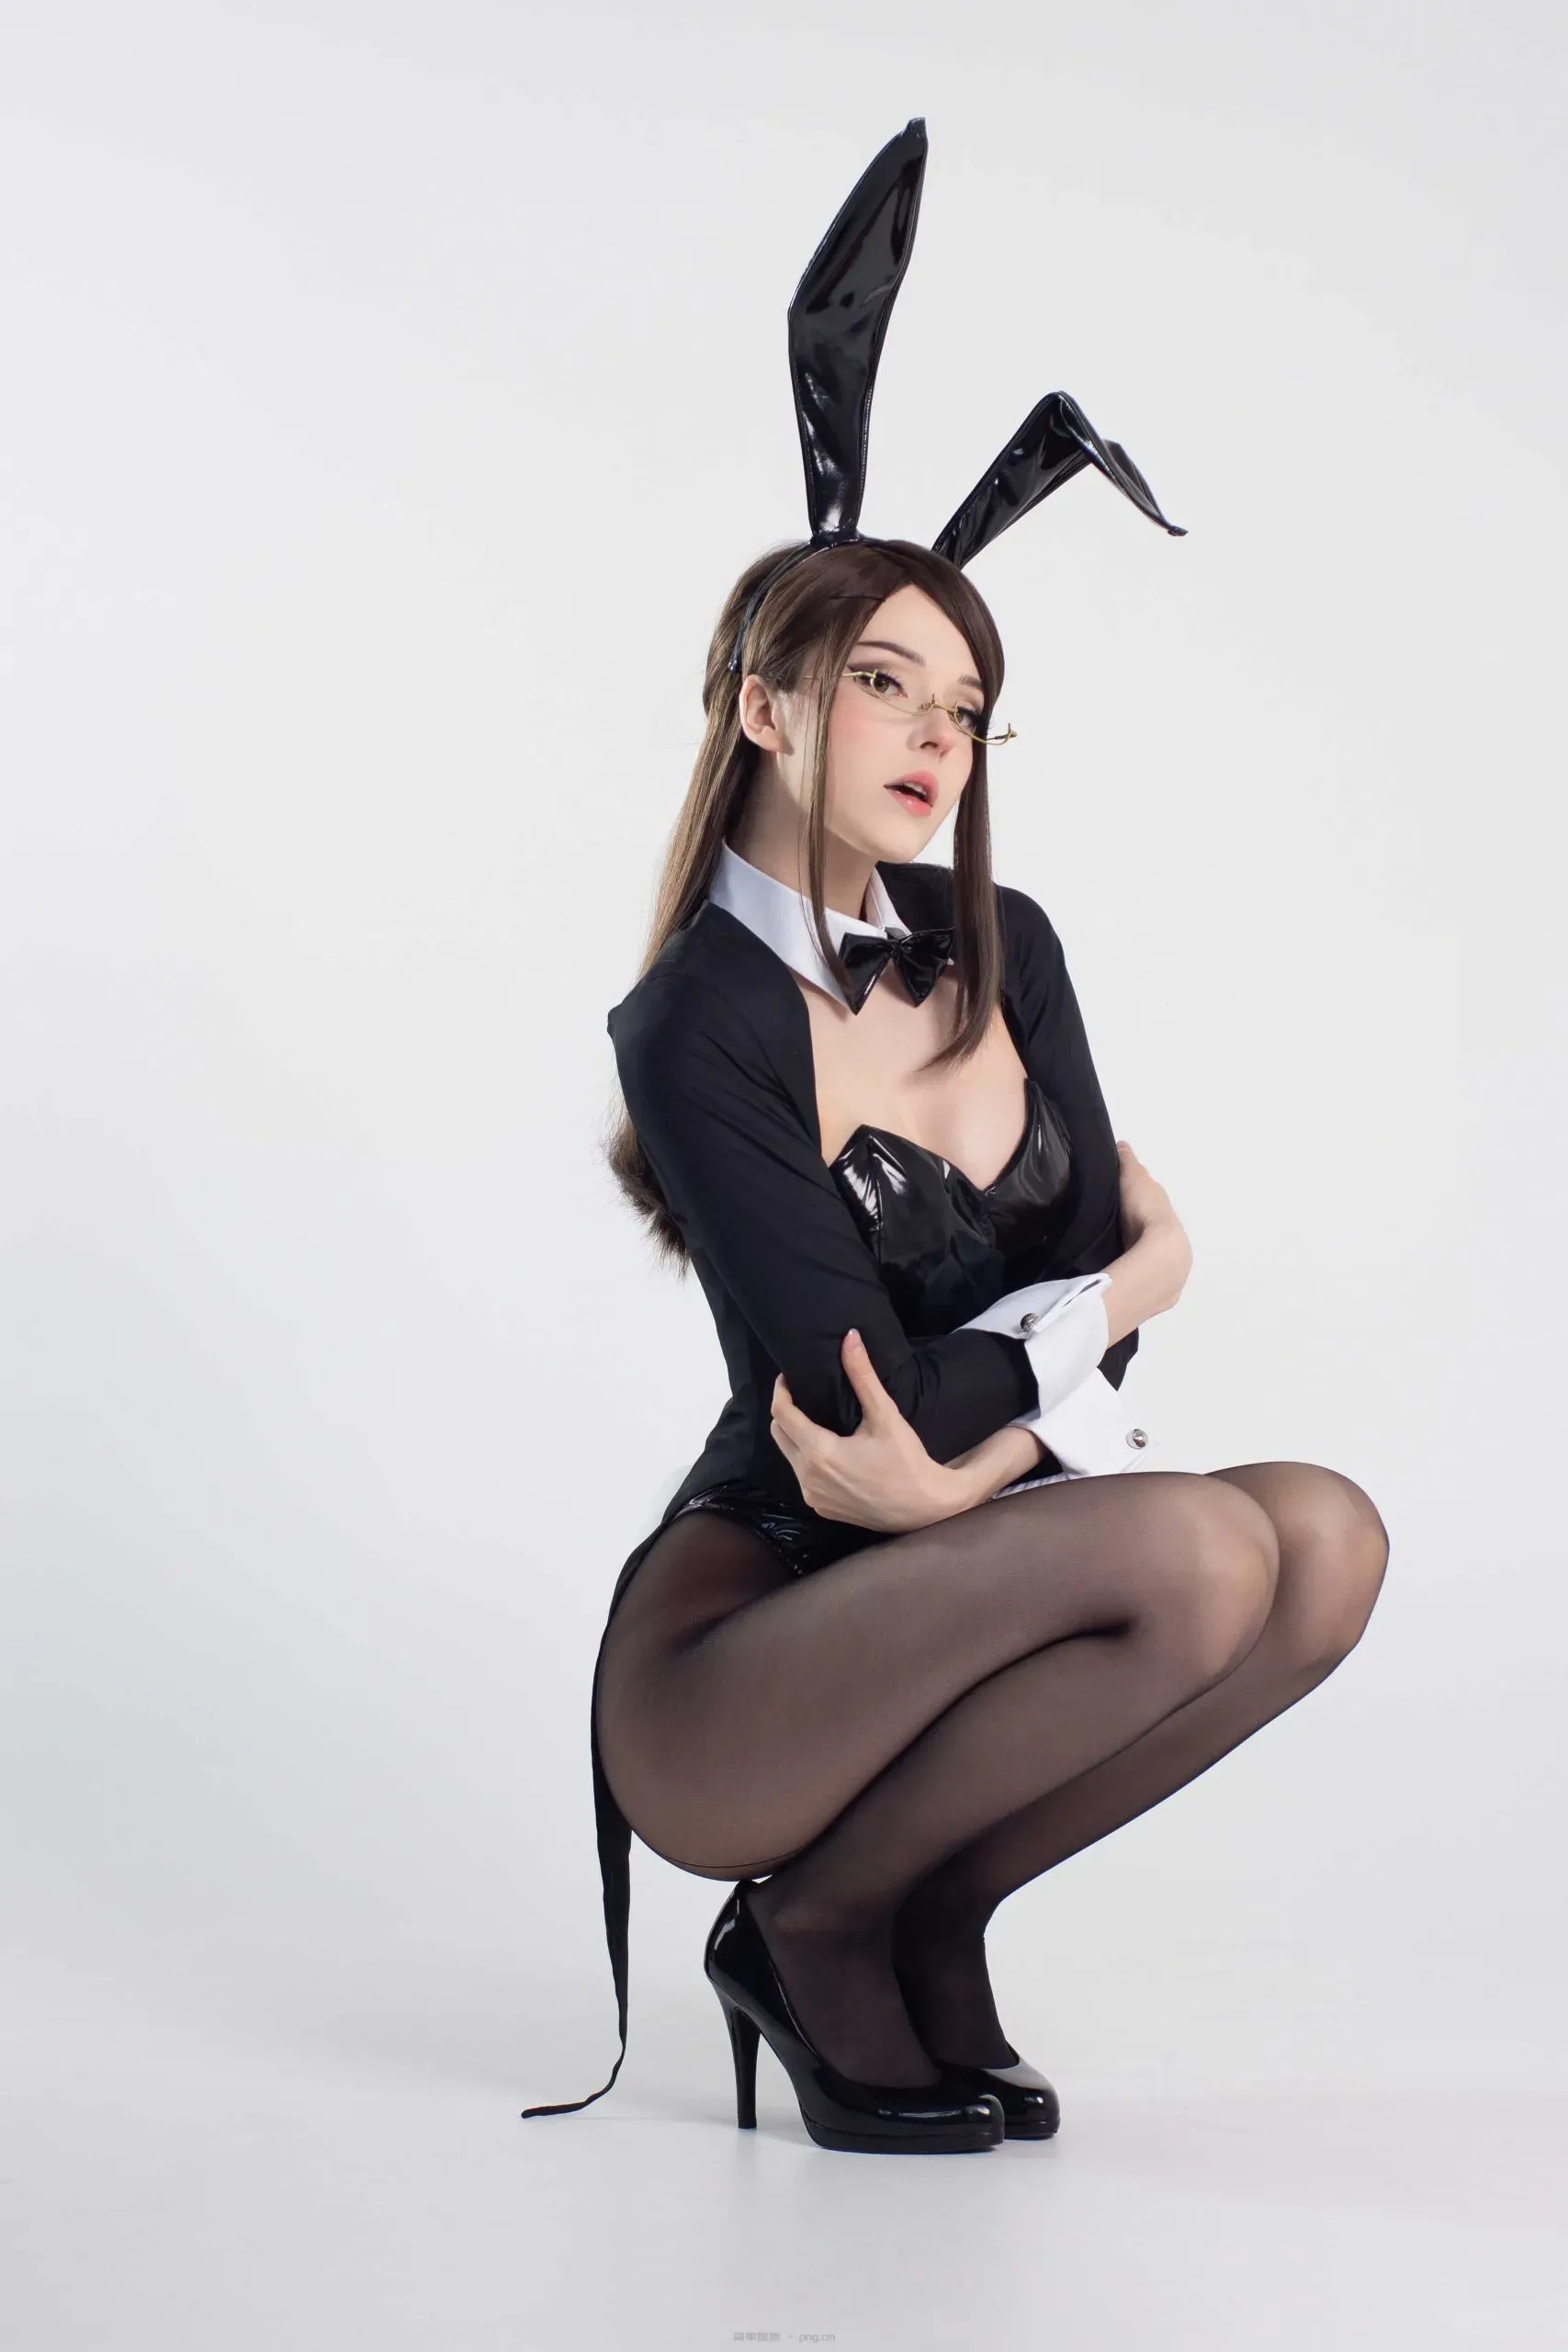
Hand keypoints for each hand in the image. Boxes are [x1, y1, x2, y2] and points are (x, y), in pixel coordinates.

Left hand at [770, 1331, 960, 1532]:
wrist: (925, 1508)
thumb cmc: (906, 1460)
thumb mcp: (885, 1416)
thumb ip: (862, 1376)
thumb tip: (849, 1338)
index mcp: (819, 1452)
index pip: (781, 1414)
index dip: (781, 1391)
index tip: (789, 1377)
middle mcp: (808, 1477)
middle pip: (778, 1435)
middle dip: (785, 1412)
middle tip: (802, 1394)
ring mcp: (813, 1496)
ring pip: (789, 1456)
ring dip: (796, 1436)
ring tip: (816, 1418)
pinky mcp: (822, 1508)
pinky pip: (802, 1477)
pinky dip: (807, 1459)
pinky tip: (829, 1450)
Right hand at [1116, 1140, 1192, 1308]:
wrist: (1157, 1259)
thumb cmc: (1146, 1213)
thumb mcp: (1132, 1178)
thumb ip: (1127, 1162)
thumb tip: (1122, 1145)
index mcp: (1167, 1215)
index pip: (1151, 1206)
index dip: (1136, 1202)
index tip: (1117, 1202)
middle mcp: (1173, 1243)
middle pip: (1150, 1234)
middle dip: (1136, 1230)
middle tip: (1111, 1229)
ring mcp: (1167, 1272)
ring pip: (1148, 1259)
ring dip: (1135, 1256)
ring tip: (1110, 1254)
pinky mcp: (1156, 1295)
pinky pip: (1141, 1281)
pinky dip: (1132, 1276)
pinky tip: (1118, 1276)